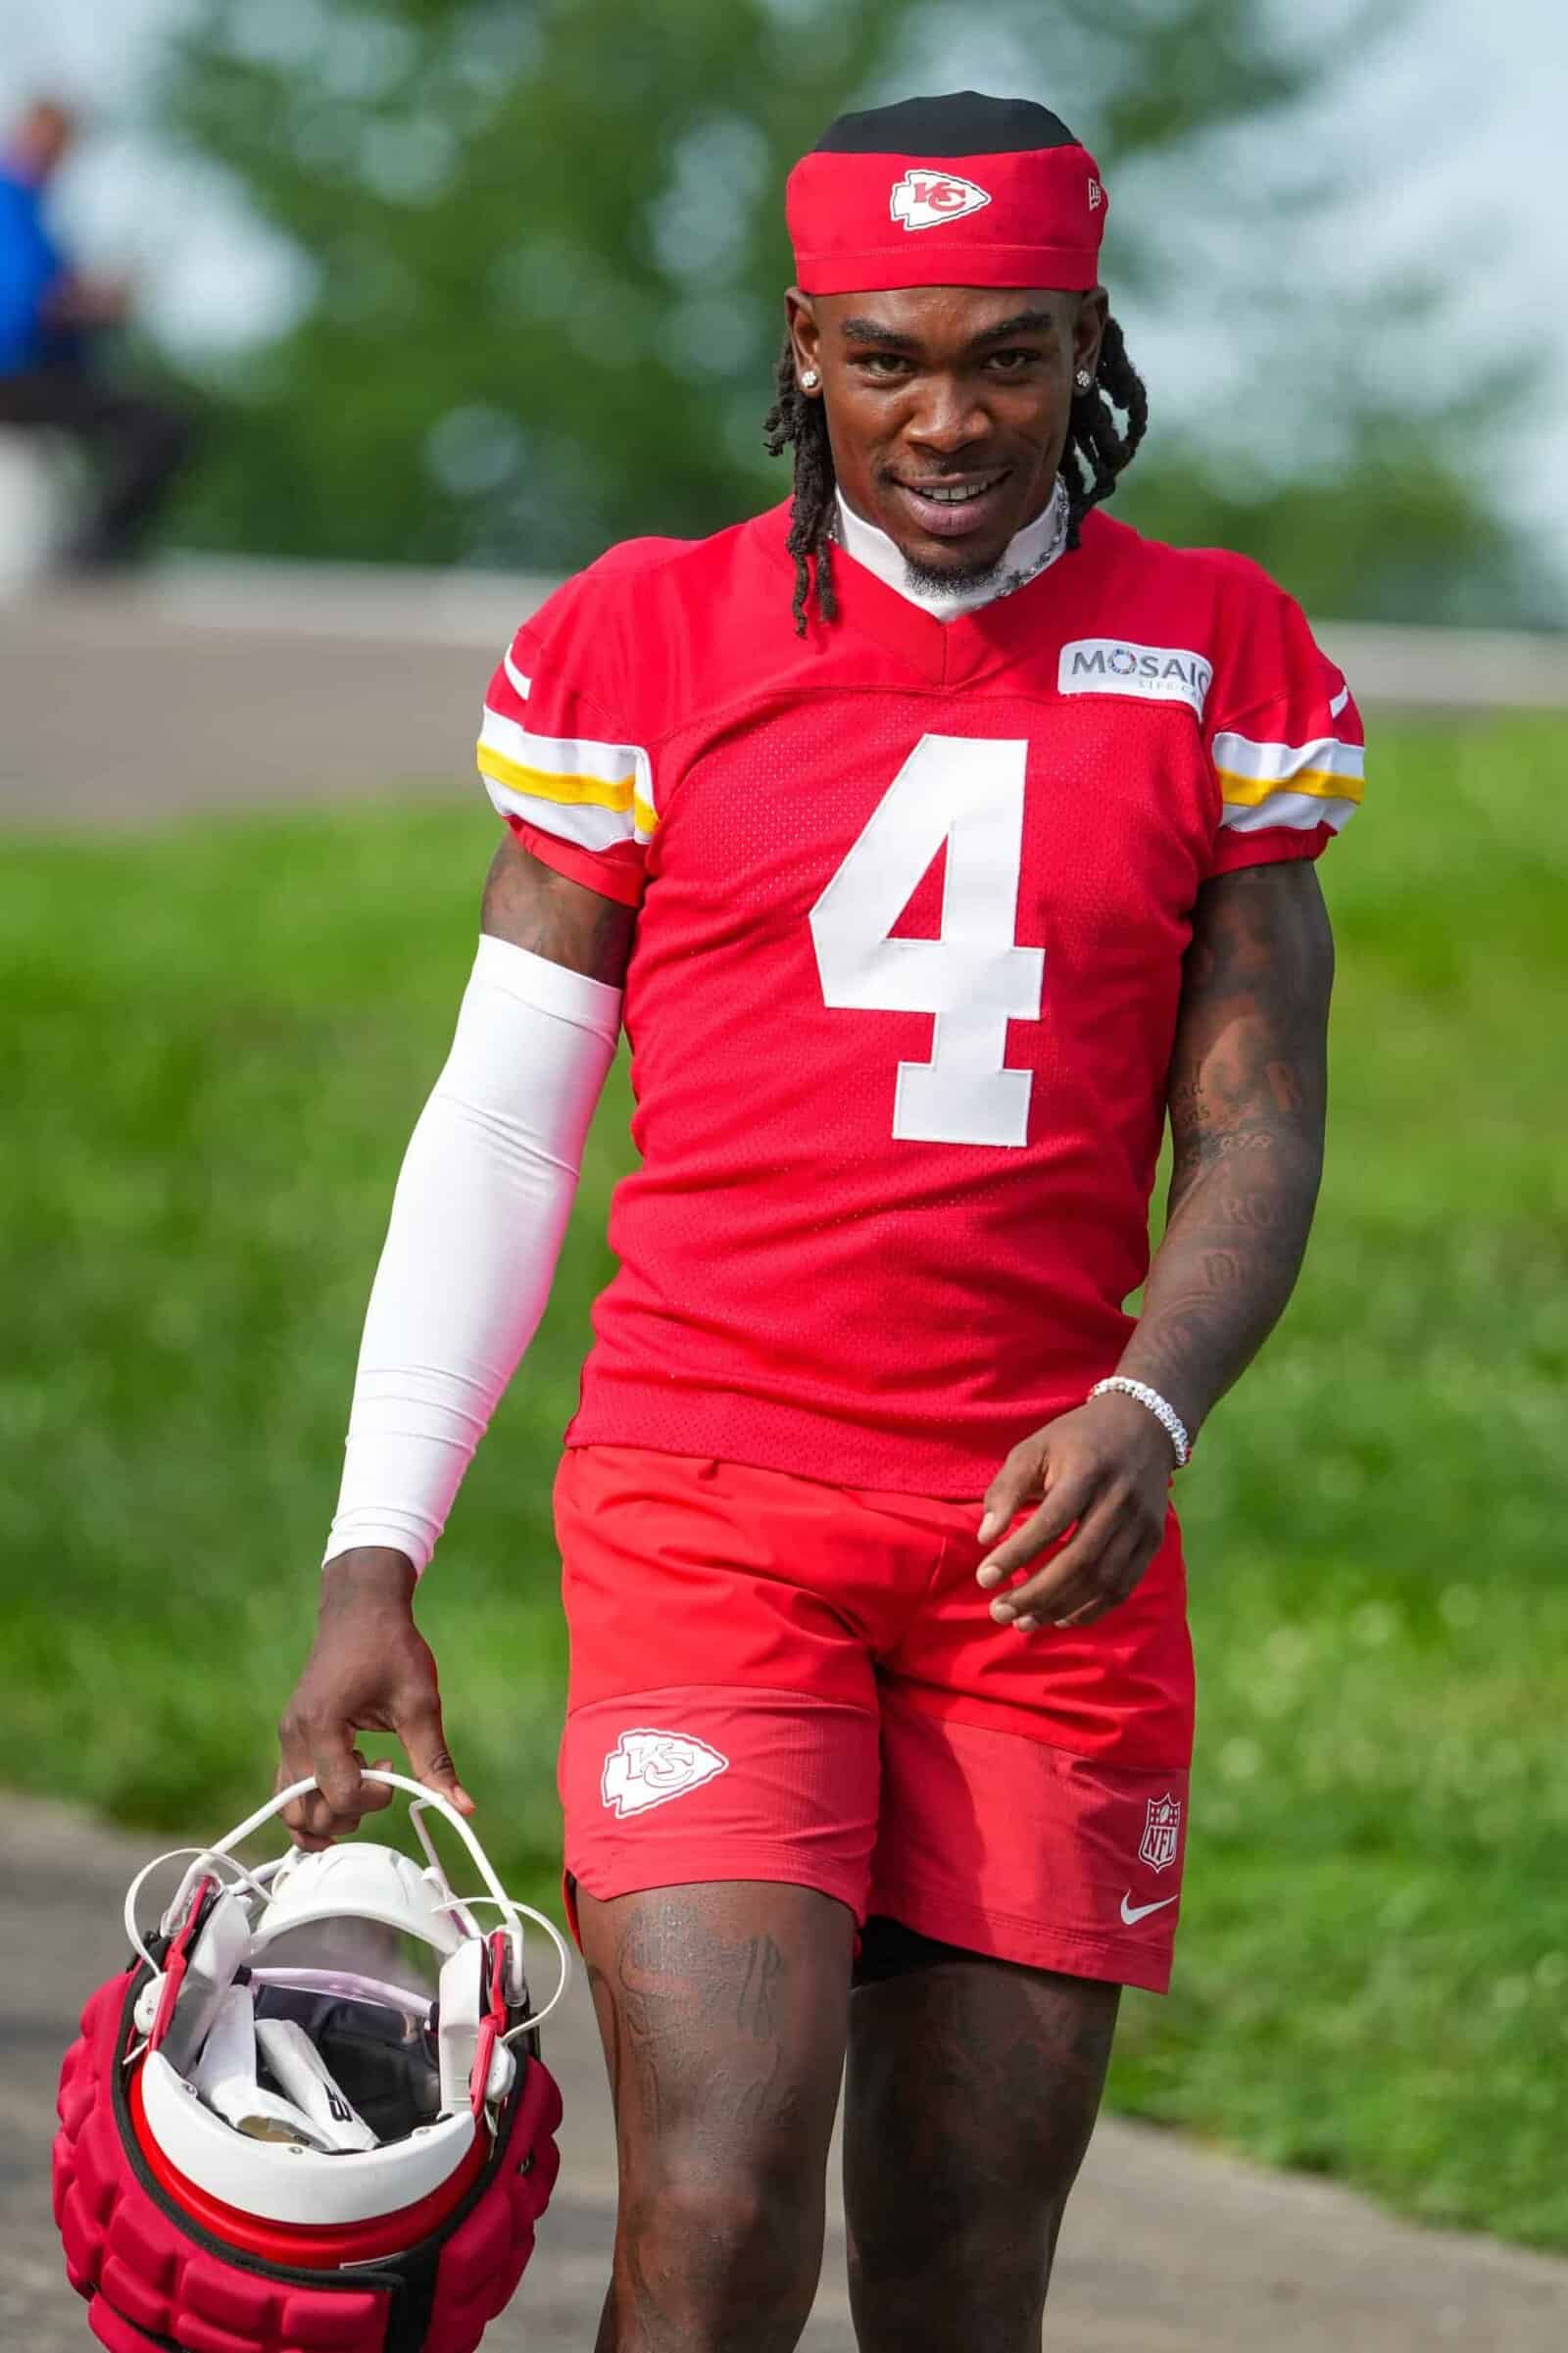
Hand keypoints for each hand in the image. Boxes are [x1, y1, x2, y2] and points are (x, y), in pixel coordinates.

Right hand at [275, 1548, 473, 1849]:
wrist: (361, 1608)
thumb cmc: (390, 1647)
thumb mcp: (419, 1702)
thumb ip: (435, 1759)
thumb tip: (462, 1806)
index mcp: (322, 1726)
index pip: (339, 1796)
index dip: (374, 1800)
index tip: (395, 1770)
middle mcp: (294, 1736)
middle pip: (305, 1812)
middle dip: (347, 1816)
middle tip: (380, 1786)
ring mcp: (287, 1736)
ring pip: (289, 1806)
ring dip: (326, 1814)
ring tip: (363, 1786)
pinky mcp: (291, 1735)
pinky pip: (289, 1787)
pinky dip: (313, 1800)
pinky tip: (350, 1777)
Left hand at [975, 1393, 1173, 1633]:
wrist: (1145, 1425)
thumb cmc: (1076, 1439)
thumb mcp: (1035, 1448)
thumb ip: (1007, 1489)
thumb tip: (985, 1536)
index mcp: (1087, 1470)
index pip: (1051, 1522)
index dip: (1016, 1553)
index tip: (984, 1578)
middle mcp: (1119, 1499)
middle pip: (1078, 1559)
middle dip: (1035, 1593)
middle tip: (999, 1612)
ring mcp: (1141, 1523)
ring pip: (1102, 1579)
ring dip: (1060, 1608)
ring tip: (1023, 1623)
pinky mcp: (1153, 1541)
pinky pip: (1123, 1586)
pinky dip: (1092, 1609)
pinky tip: (1061, 1620)